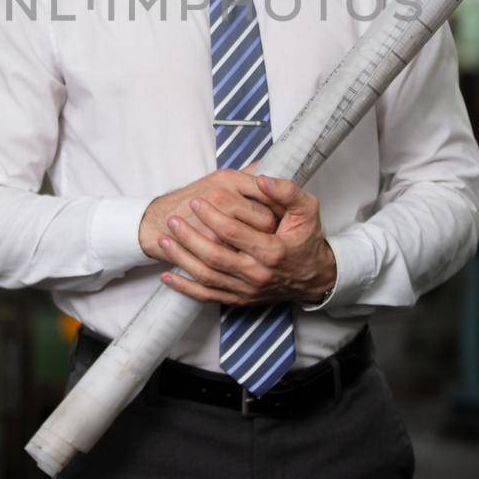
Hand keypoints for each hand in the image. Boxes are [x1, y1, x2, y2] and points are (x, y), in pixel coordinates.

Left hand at [157, 175, 335, 305]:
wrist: (314, 277)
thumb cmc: (307, 239)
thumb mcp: (307, 210)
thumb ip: (286, 191)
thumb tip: (261, 179)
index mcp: (272, 251)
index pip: (233, 233)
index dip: (211, 216)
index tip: (195, 201)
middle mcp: (257, 274)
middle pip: (214, 256)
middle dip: (189, 237)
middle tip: (172, 219)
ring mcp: (246, 289)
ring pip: (207, 277)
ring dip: (182, 259)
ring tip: (164, 240)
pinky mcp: (240, 299)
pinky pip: (207, 297)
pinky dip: (185, 288)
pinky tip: (168, 276)